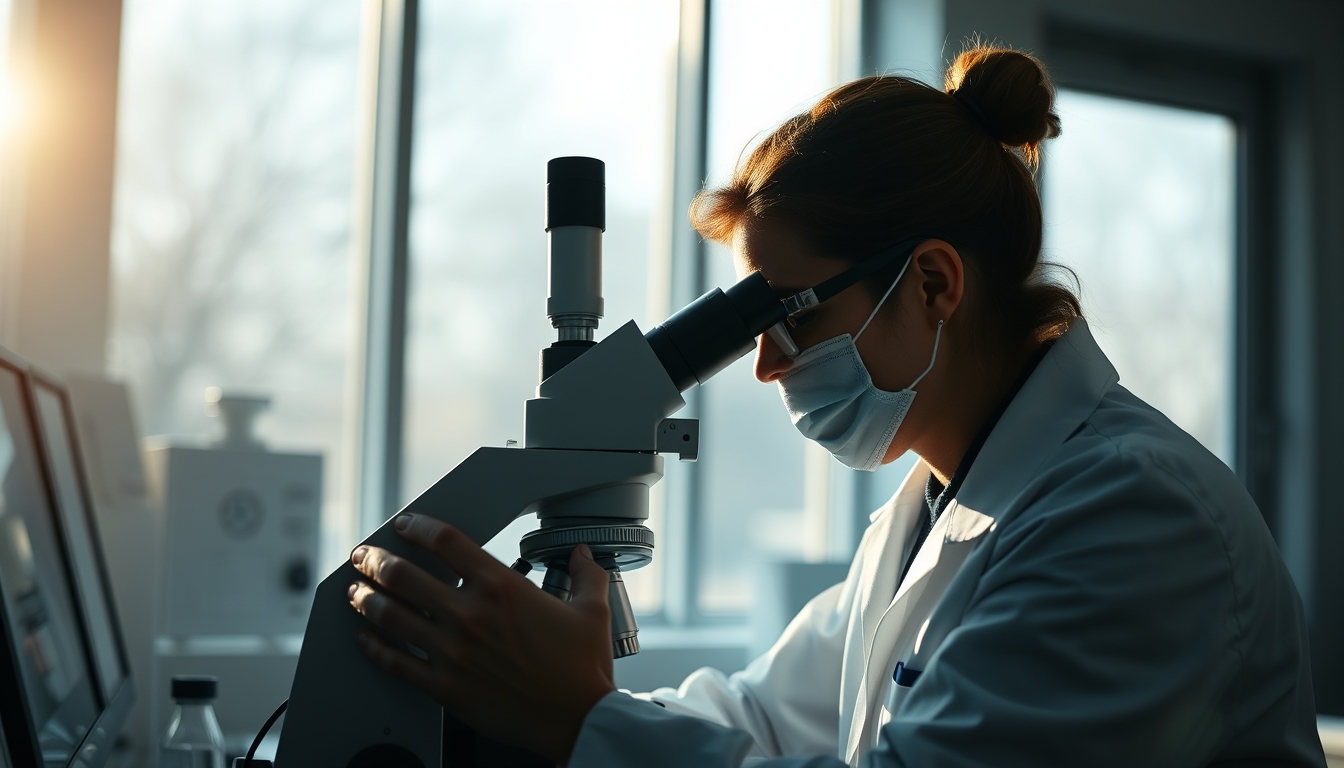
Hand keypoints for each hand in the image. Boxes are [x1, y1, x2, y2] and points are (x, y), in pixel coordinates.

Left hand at [347, 513, 616, 764]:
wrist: (577, 720)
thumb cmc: (582, 669)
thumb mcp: (593, 611)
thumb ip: (586, 575)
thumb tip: (583, 556)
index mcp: (502, 588)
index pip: (445, 541)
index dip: (417, 526)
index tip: (405, 525)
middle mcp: (470, 615)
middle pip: (404, 575)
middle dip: (374, 559)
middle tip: (364, 555)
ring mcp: (453, 651)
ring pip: (391, 616)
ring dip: (365, 598)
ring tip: (355, 591)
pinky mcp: (445, 686)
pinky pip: (396, 663)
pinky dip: (374, 648)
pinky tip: (365, 639)